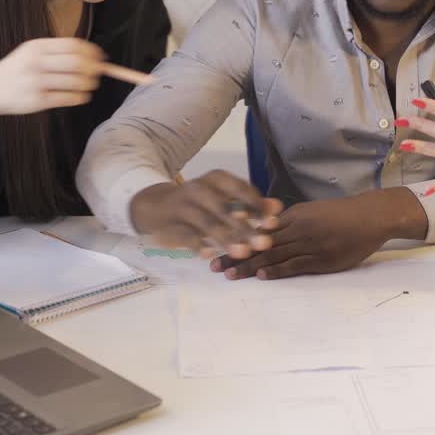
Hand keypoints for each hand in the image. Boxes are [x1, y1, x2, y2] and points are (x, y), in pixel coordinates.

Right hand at [0, 38, 105, 126]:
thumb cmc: (17, 70)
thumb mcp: (31, 52)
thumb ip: (57, 51)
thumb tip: (91, 54)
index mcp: (36, 47)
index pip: (72, 45)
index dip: (91, 51)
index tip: (100, 57)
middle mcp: (36, 62)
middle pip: (76, 63)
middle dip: (93, 68)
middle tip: (99, 73)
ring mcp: (36, 82)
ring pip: (75, 82)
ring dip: (88, 84)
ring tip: (90, 85)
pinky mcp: (37, 101)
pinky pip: (67, 98)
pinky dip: (80, 97)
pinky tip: (82, 96)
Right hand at [129, 170, 282, 258]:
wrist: (157, 206)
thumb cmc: (200, 203)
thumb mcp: (224, 198)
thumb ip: (250, 204)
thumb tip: (278, 208)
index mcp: (216, 179)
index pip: (240, 190)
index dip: (258, 206)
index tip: (274, 223)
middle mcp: (199, 189)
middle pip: (226, 209)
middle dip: (247, 227)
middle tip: (265, 243)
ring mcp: (183, 206)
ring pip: (207, 222)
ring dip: (226, 238)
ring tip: (243, 253)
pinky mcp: (170, 225)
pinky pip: (185, 235)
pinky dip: (197, 244)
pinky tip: (209, 254)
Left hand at [209, 189, 423, 279]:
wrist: (370, 216)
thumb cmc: (342, 214)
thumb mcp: (312, 211)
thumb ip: (290, 220)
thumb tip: (266, 228)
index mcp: (294, 215)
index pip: (258, 228)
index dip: (237, 237)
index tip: (217, 245)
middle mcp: (298, 228)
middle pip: (261, 243)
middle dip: (236, 254)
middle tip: (215, 266)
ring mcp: (310, 244)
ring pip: (274, 255)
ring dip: (250, 266)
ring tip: (230, 275)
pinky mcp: (323, 259)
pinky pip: (295, 265)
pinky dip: (277, 271)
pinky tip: (261, 276)